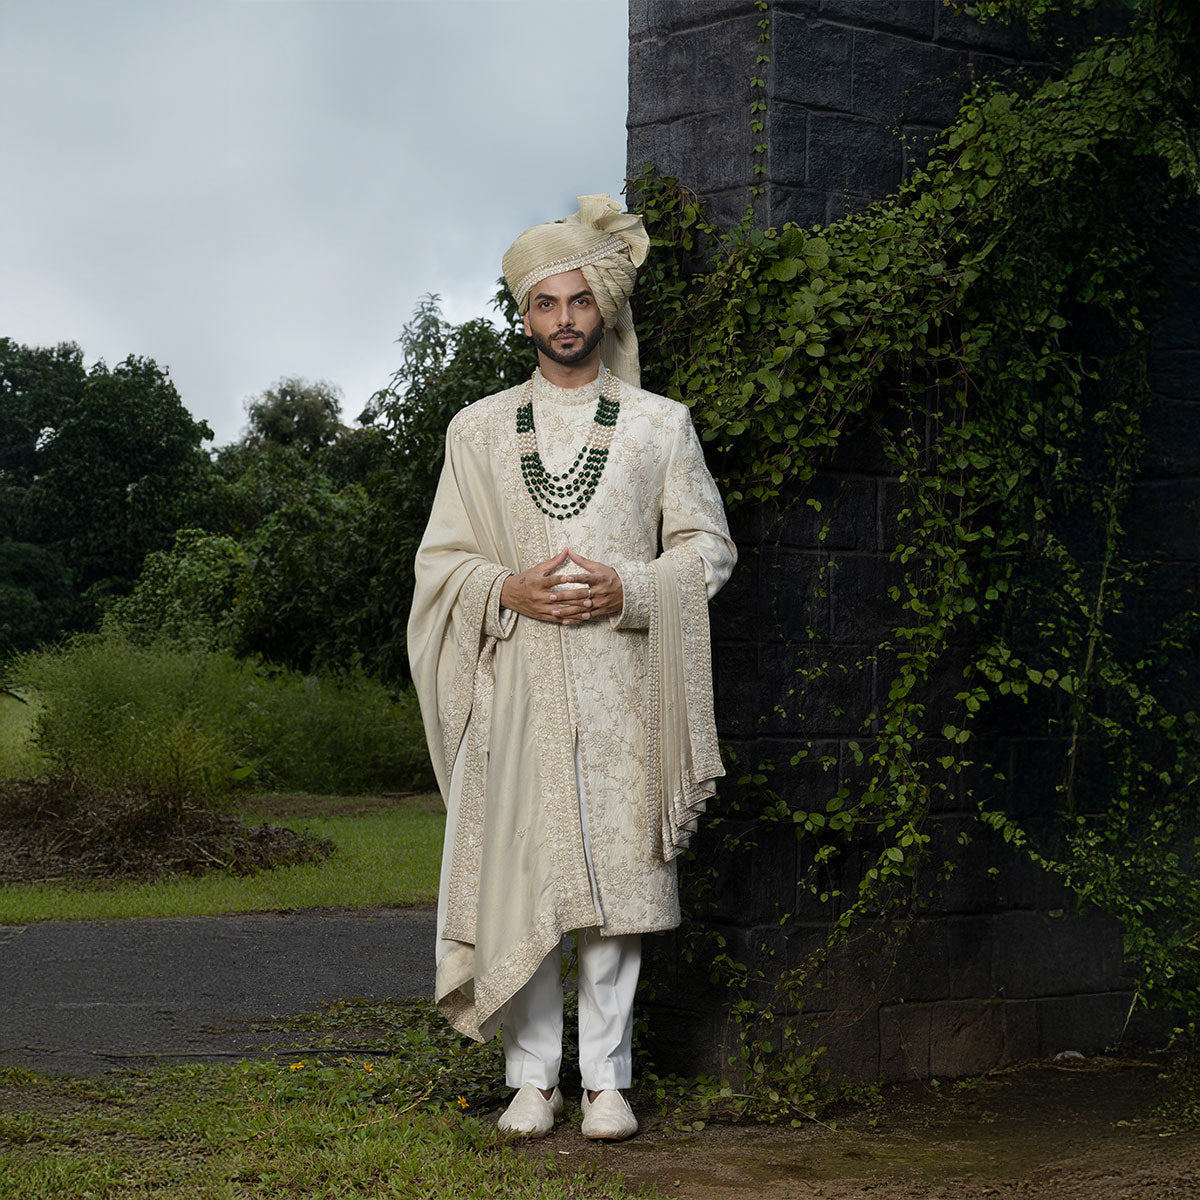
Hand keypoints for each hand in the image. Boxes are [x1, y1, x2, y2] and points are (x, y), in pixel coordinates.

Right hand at [500, 548, 623, 625]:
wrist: (510, 595)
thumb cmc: (526, 580)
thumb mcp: (538, 569)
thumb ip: (554, 561)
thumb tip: (566, 550)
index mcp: (538, 583)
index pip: (551, 581)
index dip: (560, 579)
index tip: (571, 578)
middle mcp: (539, 596)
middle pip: (559, 597)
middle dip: (575, 597)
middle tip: (589, 596)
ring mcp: (541, 607)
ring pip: (561, 610)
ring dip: (575, 610)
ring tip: (588, 609)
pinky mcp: (542, 616)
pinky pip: (557, 619)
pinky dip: (569, 619)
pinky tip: (579, 619)